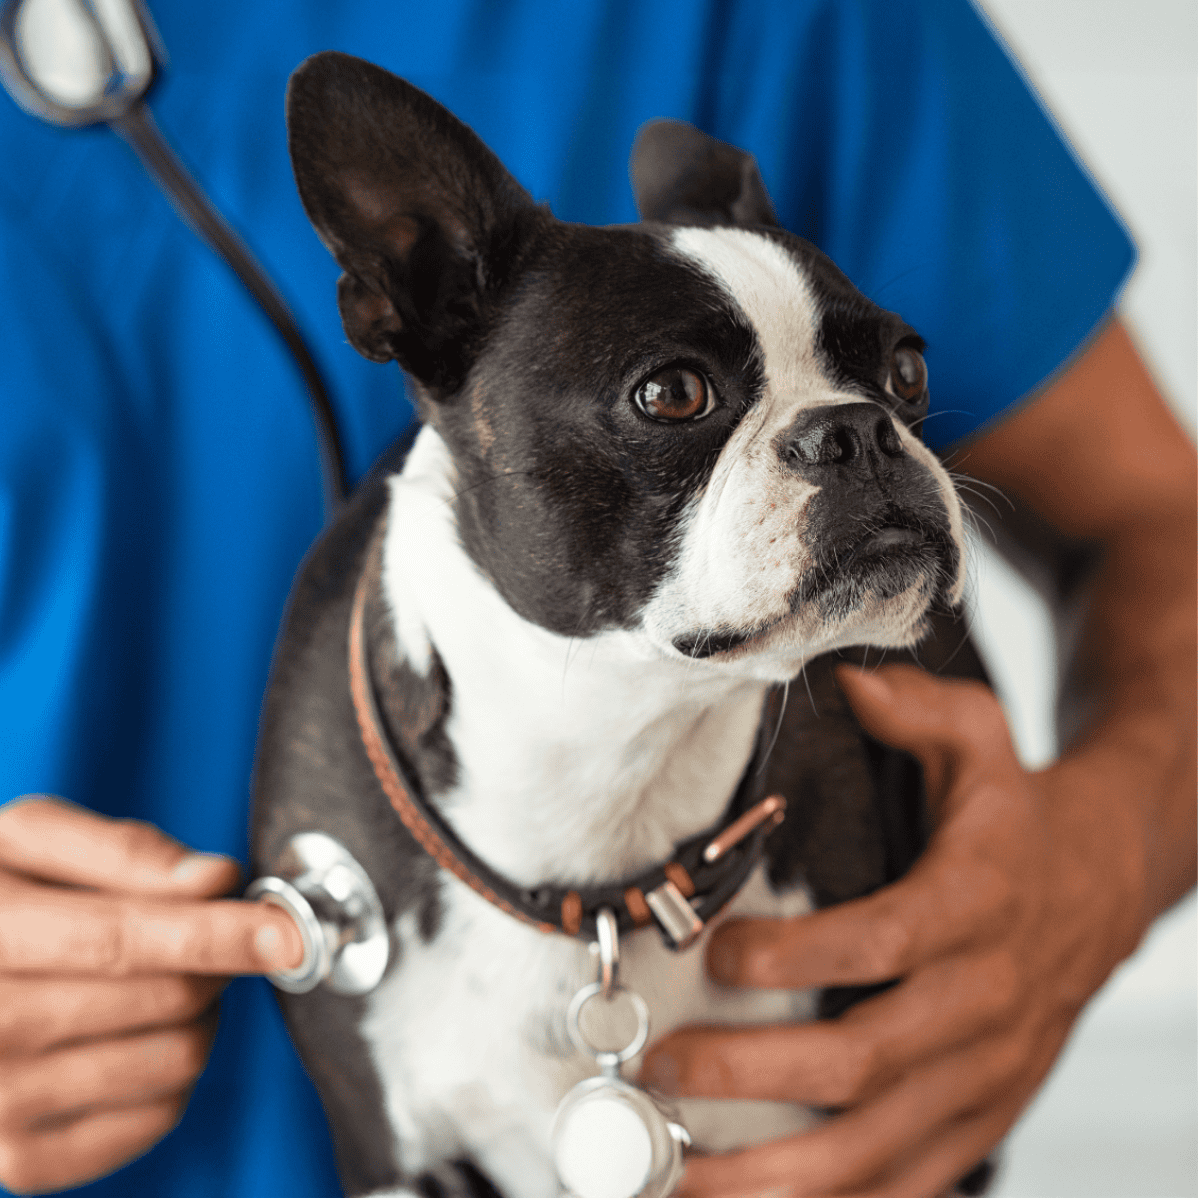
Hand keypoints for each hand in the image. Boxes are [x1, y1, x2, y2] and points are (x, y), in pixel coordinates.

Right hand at [0, 795, 302, 1194]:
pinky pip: (156, 1118)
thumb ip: (121, 850)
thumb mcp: (27, 840)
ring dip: (199, 1015)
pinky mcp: (22, 1162)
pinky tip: (143, 1035)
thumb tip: (213, 879)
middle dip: (214, 962)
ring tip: (164, 983)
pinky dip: (176, 1073)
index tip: (286, 931)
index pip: (121, 940)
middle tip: (205, 937)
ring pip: (173, 1059)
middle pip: (162, 1000)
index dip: (217, 934)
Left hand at [639, 664, 1148, 1196]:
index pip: (880, 941)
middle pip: (863, 1060)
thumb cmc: (1016, 811)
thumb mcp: (980, 736)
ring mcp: (987, 1071)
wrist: (1107, 883)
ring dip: (776, 1173)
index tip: (715, 953)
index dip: (797, 956)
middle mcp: (982, 999)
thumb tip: (845, 684)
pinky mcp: (984, 1112)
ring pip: (878, 1145)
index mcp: (974, 904)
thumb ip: (916, 707)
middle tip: (662, 1069)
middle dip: (752, 1072)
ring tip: (676, 1182)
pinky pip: (913, 1180)